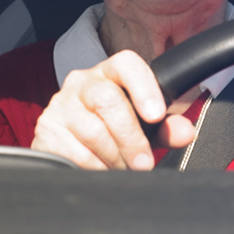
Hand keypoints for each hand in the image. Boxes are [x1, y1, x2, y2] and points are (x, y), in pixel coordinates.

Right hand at [31, 50, 195, 170]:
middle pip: (108, 101)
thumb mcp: (144, 127)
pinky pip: (75, 151)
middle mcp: (82, 82)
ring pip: (93, 131)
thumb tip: (185, 132)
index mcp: (109, 73)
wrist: (70, 144)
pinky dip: (94, 167)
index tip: (156, 115)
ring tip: (123, 168)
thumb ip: (166, 128)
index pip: (126, 64)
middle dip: (131, 138)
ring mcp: (61, 104)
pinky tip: (101, 169)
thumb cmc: (112, 130)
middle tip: (143, 162)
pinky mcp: (47, 129)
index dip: (143, 87)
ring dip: (114, 157)